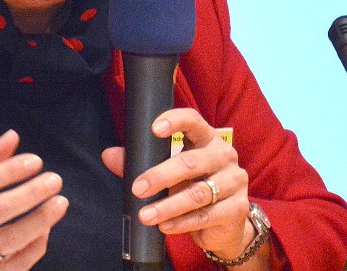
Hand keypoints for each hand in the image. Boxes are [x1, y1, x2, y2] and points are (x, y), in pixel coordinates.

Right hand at [0, 130, 67, 270]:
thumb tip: (14, 137)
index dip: (12, 170)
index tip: (37, 161)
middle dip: (32, 193)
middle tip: (55, 180)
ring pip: (10, 241)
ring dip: (40, 221)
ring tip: (60, 203)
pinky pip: (15, 264)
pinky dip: (35, 246)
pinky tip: (46, 229)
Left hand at [101, 108, 254, 260]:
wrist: (224, 224)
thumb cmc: (192, 188)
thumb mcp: (169, 174)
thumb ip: (141, 162)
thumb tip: (109, 155)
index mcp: (207, 139)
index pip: (193, 121)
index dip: (175, 121)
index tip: (154, 128)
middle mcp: (224, 155)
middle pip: (190, 162)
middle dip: (160, 176)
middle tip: (137, 188)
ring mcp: (234, 181)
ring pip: (198, 193)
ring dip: (167, 206)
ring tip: (145, 215)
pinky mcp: (237, 208)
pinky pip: (205, 215)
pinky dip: (181, 222)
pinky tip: (164, 226)